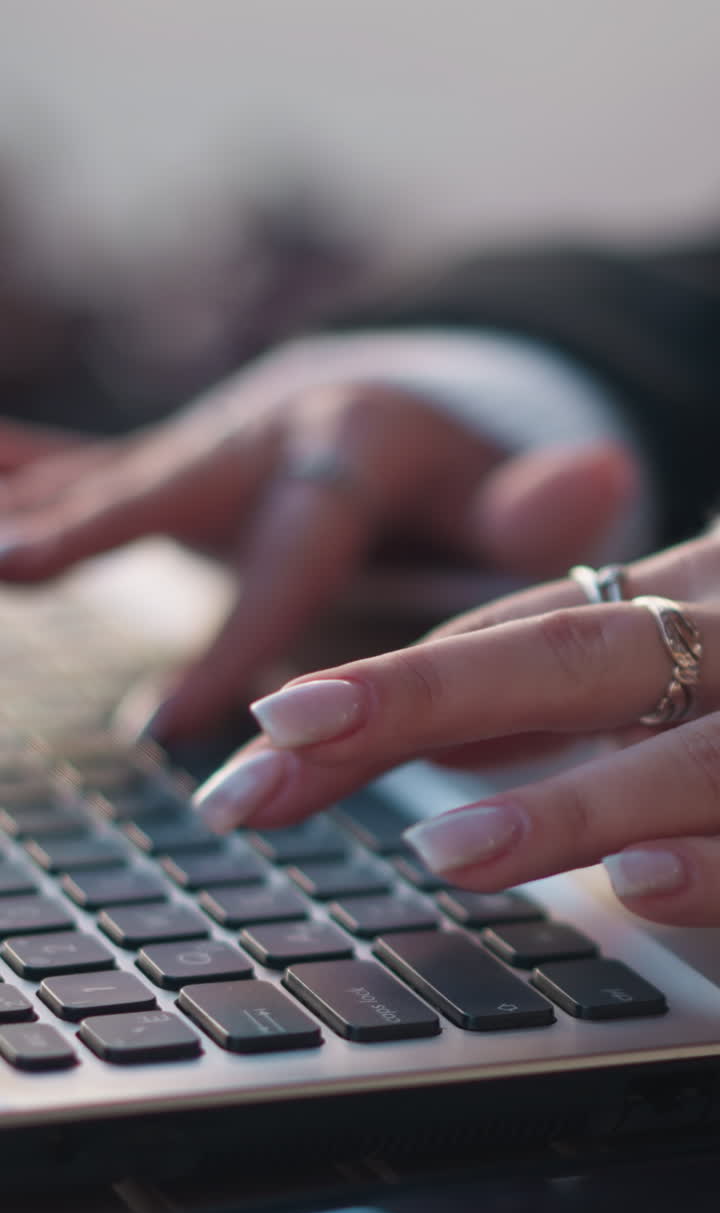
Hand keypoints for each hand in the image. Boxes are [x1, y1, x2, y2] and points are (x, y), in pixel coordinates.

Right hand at [0, 347, 634, 738]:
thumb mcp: (500, 498)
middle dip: (96, 526)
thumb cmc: (451, 487)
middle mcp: (265, 435)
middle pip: (178, 481)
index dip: (244, 631)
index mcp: (354, 451)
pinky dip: (19, 469)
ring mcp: (207, 443)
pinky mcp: (168, 461)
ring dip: (33, 496)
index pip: (299, 551)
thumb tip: (602, 475)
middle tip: (15, 562)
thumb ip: (536, 510)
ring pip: (111, 469)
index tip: (179, 721)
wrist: (391, 414)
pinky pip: (82, 462)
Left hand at [194, 529, 719, 925]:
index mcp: (678, 596)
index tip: (262, 736)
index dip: (382, 688)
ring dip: (568, 802)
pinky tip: (643, 891)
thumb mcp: (675, 649)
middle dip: (417, 702)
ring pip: (692, 749)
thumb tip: (442, 738)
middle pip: (569, 654)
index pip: (507, 634)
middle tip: (281, 746)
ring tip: (445, 851)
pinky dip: (718, 859)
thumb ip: (573, 689)